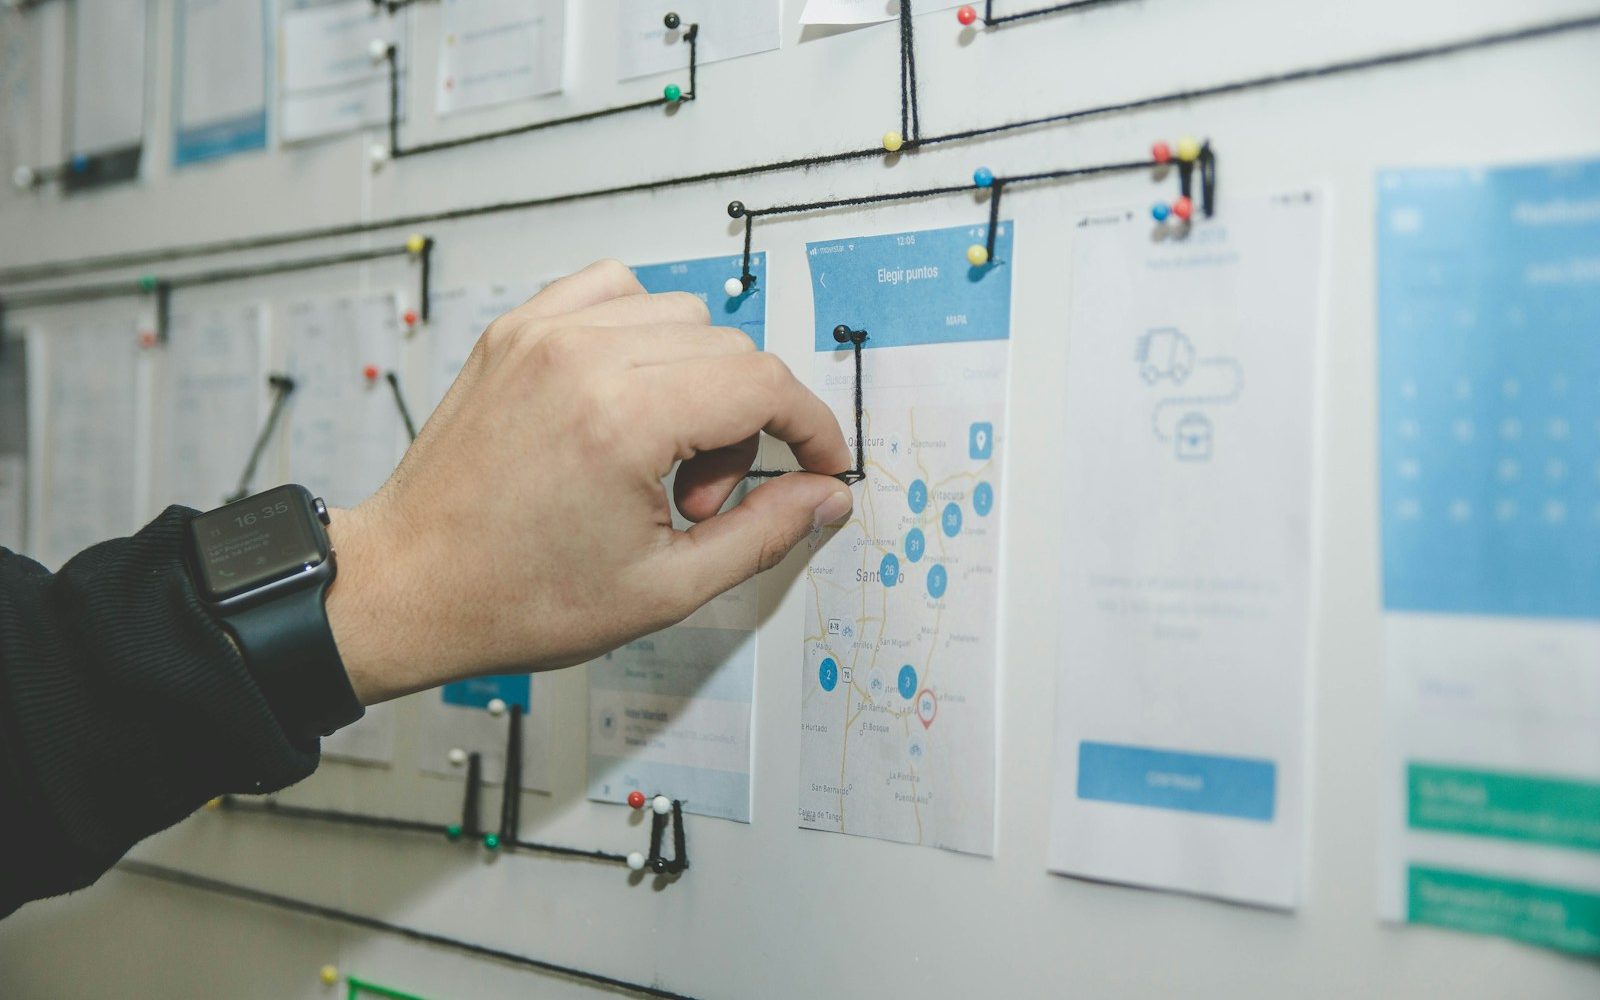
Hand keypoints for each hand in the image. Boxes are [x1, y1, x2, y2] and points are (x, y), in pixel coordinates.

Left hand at [324, 260, 853, 704]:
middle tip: (700, 500)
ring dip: (697, 379)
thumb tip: (823, 494)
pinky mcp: (515, 330)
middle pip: (730, 350)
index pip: (764, 384)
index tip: (820, 462)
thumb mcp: (663, 589)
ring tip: (657, 458)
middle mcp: (580, 357)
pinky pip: (613, 290)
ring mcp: (541, 334)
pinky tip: (627, 398)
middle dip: (746, 425)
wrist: (408, 586)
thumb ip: (762, 534)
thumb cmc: (513, 596)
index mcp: (621, 419)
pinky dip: (642, 333)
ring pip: (681, 315)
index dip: (811, 427)